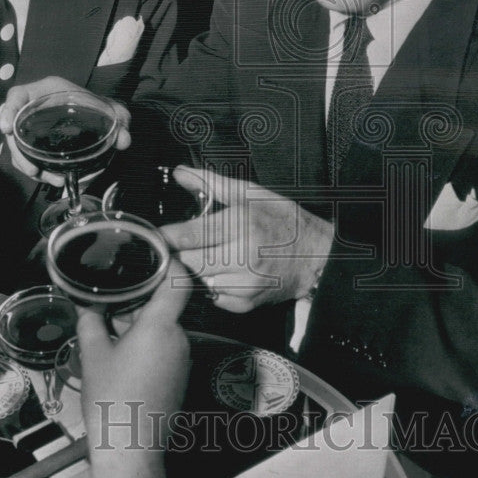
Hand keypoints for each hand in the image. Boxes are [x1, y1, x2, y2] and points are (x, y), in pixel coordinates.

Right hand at [0, 76, 131, 185]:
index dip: (8, 110)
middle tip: (34, 171)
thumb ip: (120, 121)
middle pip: (13, 128)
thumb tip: (124, 140)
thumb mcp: (113, 111)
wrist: (102, 118)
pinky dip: (35, 170)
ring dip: (28, 166)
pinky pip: (27, 157)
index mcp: (46, 92)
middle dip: (19, 153)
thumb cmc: (101, 109)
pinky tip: (51, 179)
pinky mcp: (35, 143)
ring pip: (18, 148)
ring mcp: (32, 127)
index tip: (6, 128)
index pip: (17, 96)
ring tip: (49, 179)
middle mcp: (34, 108)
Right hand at [77, 260, 191, 477]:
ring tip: (114, 332)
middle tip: (115, 300)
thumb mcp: (93, 355)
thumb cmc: (112, 400)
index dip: (169, 261)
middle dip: (142, 301)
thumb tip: (88, 308)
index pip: (177, 280)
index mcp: (161, 326)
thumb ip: (92, 323)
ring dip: (144, 326)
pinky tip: (126, 356)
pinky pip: (168, 349)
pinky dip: (150, 345)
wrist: (130, 449)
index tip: (156, 252)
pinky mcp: (182, 377)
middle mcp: (180, 339)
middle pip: (168, 306)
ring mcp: (184, 360)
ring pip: (166, 329)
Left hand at [160, 166, 334, 313]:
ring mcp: (244, 284)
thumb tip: (181, 173)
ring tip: (209, 256)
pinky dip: (211, 286)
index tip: (158, 234)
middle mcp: (243, 257)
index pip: (189, 236)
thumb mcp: (252, 194)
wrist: (319, 257)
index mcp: (242, 225)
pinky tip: (224, 273)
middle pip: (187, 263)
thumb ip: (211, 184)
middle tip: (184, 245)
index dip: (167, 236)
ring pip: (197, 282)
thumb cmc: (285, 222)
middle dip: (180, 254)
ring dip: (196, 271)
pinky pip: (212, 297)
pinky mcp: (245, 304)